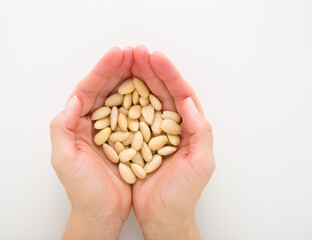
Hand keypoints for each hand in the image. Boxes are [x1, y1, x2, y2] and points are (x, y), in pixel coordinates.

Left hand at [50, 47, 133, 239]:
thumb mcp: (64, 159)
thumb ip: (62, 128)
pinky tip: (151, 88)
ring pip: (121, 96)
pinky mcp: (126, 137)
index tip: (117, 54)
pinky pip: (134, 113)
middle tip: (133, 51)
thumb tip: (73, 99)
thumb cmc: (82, 190)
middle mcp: (92, 122)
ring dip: (130, 78)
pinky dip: (141, 99)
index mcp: (76, 123)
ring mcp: (111, 128)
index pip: (88, 89)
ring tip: (142, 61)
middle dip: (118, 68)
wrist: (101, 211)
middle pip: (105, 88)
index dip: (102, 70)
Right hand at [131, 46, 214, 239]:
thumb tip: (190, 102)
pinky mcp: (137, 140)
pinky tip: (115, 89)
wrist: (163, 216)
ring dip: (136, 79)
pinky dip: (124, 100)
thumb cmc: (183, 194)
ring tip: (126, 62)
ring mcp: (153, 131)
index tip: (155, 57)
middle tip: (137, 52)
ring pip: (145, 98)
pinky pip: (130, 115)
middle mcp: (172, 125)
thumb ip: (201, 132)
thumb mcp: (201, 164)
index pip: (180, 93)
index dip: (168, 73)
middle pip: (161, 90)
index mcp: (190, 127)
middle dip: (150, 69)